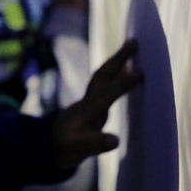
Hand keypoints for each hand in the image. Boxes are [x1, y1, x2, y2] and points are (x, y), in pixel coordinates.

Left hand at [50, 38, 141, 169]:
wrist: (49, 144)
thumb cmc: (65, 147)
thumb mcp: (77, 149)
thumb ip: (95, 144)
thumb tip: (116, 140)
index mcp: (87, 112)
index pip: (106, 96)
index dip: (122, 86)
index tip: (140, 74)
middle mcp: (88, 102)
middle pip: (102, 76)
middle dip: (117, 60)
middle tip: (134, 42)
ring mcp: (89, 101)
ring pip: (102, 76)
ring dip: (116, 62)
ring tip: (131, 46)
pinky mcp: (92, 103)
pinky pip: (104, 82)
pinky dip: (115, 72)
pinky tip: (125, 66)